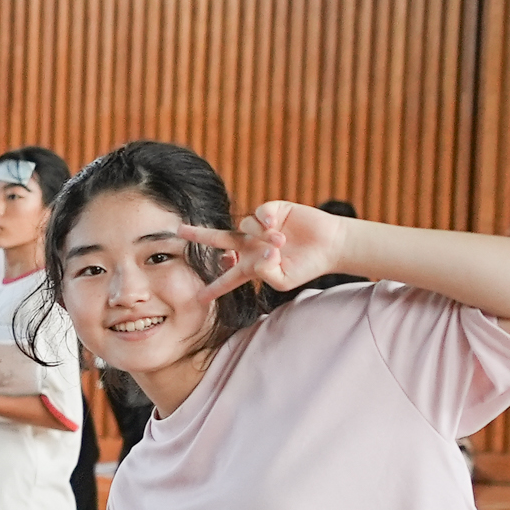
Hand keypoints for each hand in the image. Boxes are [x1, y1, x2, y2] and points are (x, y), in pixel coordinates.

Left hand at [185, 201, 351, 297]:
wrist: (330, 245)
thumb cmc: (307, 267)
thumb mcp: (284, 281)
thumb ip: (265, 275)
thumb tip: (255, 259)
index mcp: (250, 265)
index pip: (227, 277)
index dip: (214, 287)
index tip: (199, 299)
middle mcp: (251, 244)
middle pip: (219, 239)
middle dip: (199, 235)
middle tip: (179, 231)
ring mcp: (260, 227)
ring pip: (245, 227)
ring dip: (260, 236)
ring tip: (280, 243)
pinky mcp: (273, 211)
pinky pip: (260, 213)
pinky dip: (265, 219)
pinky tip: (276, 225)